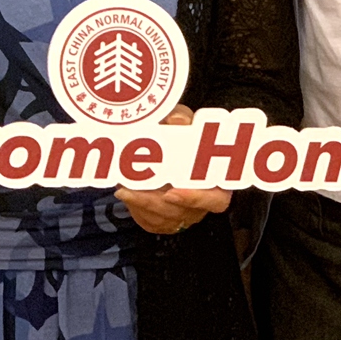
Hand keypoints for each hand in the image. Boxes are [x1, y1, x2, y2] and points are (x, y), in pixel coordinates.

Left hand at [114, 106, 232, 234]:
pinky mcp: (165, 220)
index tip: (171, 192)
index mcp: (215, 181)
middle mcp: (201, 203)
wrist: (162, 147)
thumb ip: (181, 118)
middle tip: (133, 189)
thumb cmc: (179, 135)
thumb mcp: (181, 121)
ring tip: (123, 186)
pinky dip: (136, 208)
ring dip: (141, 203)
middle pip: (182, 213)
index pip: (217, 200)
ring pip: (163, 219)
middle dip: (155, 202)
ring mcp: (183, 215)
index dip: (197, 199)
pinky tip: (125, 192)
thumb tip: (177, 119)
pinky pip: (151, 221)